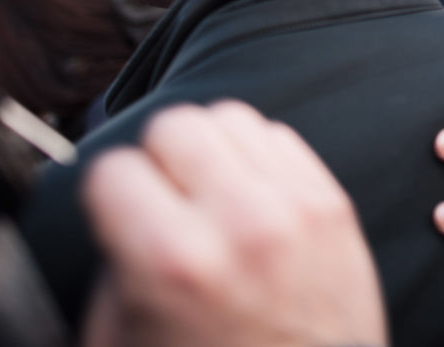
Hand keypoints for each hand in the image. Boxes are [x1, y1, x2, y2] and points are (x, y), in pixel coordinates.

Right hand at [81, 101, 386, 346]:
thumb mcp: (124, 337)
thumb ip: (118, 258)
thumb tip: (123, 200)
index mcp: (172, 261)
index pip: (114, 167)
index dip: (109, 193)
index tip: (118, 212)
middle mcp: (238, 223)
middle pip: (176, 124)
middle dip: (159, 159)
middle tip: (163, 199)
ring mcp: (294, 208)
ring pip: (230, 117)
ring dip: (211, 150)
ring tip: (209, 195)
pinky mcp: (334, 205)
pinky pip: (280, 137)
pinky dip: (257, 158)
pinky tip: (249, 197)